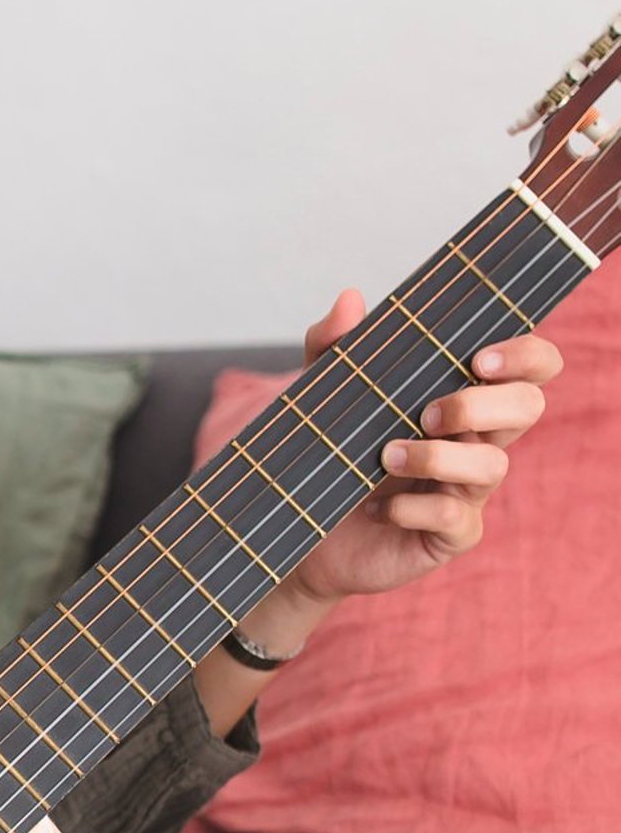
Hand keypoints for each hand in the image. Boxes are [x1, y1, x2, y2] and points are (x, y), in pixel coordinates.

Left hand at [270, 285, 562, 618]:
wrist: (302, 524)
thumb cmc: (333, 449)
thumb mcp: (326, 393)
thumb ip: (334, 347)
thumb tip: (350, 297)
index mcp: (465, 395)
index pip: (530, 367)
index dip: (526, 357)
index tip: (480, 358)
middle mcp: (478, 438)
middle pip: (527, 407)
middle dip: (481, 403)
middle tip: (427, 412)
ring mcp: (469, 489)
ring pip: (492, 465)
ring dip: (438, 456)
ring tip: (384, 456)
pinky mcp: (451, 534)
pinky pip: (455, 519)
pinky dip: (414, 509)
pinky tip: (374, 508)